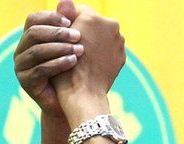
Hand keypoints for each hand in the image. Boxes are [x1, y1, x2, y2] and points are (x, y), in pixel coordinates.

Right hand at [14, 4, 83, 118]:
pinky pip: (40, 70)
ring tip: (80, 51)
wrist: (70, 103)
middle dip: (57, 33)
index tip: (71, 22)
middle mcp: (21, 51)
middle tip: (78, 36)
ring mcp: (21, 67)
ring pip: (37, 51)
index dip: (51, 18)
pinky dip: (58, 64)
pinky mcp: (26, 83)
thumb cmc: (72, 72)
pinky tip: (73, 62)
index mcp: (30, 38)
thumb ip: (69, 25)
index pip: (33, 19)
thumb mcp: (71, 45)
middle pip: (33, 33)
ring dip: (60, 48)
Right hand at [52, 3, 125, 124]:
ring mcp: (118, 41)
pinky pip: (109, 50)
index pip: (78, 12)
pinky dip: (101, 54)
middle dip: (83, 32)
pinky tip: (92, 64)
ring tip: (82, 55)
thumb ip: (66, 17)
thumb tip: (65, 0)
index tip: (62, 35)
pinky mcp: (122, 56)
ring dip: (93, 42)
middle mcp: (110, 25)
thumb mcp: (61, 40)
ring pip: (102, 36)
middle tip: (72, 45)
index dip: (68, 23)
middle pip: (93, 23)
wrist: (83, 94)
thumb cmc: (66, 67)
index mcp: (92, 17)